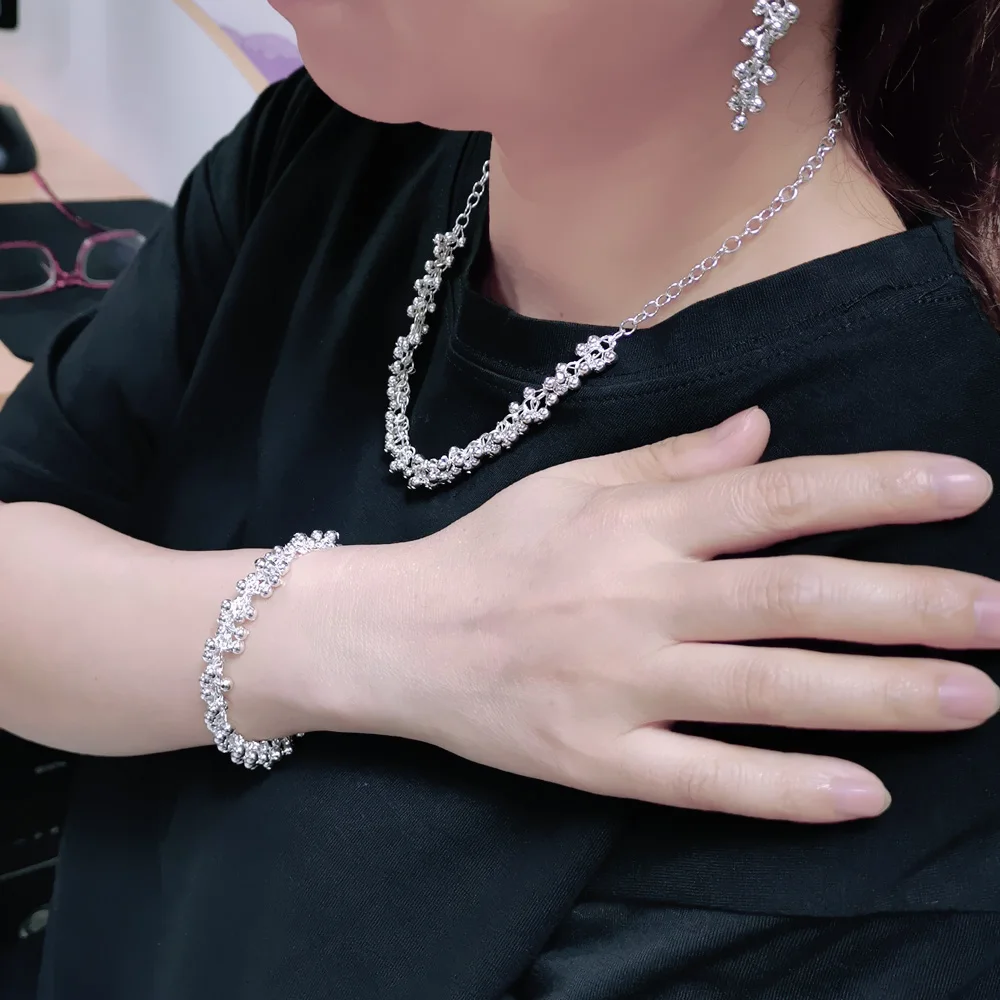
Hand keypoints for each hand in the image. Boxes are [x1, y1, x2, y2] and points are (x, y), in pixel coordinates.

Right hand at [323, 408, 999, 823]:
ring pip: (767, 692)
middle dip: (907, 603)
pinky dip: (784, 790)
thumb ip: (669, 462)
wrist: (398, 637)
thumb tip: (763, 430)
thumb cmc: (490, 551)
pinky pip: (702, 780)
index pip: (774, 497)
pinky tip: (864, 793)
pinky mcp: (596, 760)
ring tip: (973, 697)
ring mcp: (618, 687)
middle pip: (792, 599)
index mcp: (634, 524)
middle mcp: (636, 601)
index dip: (874, 489)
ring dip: (876, 696)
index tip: (964, 487)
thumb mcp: (570, 485)